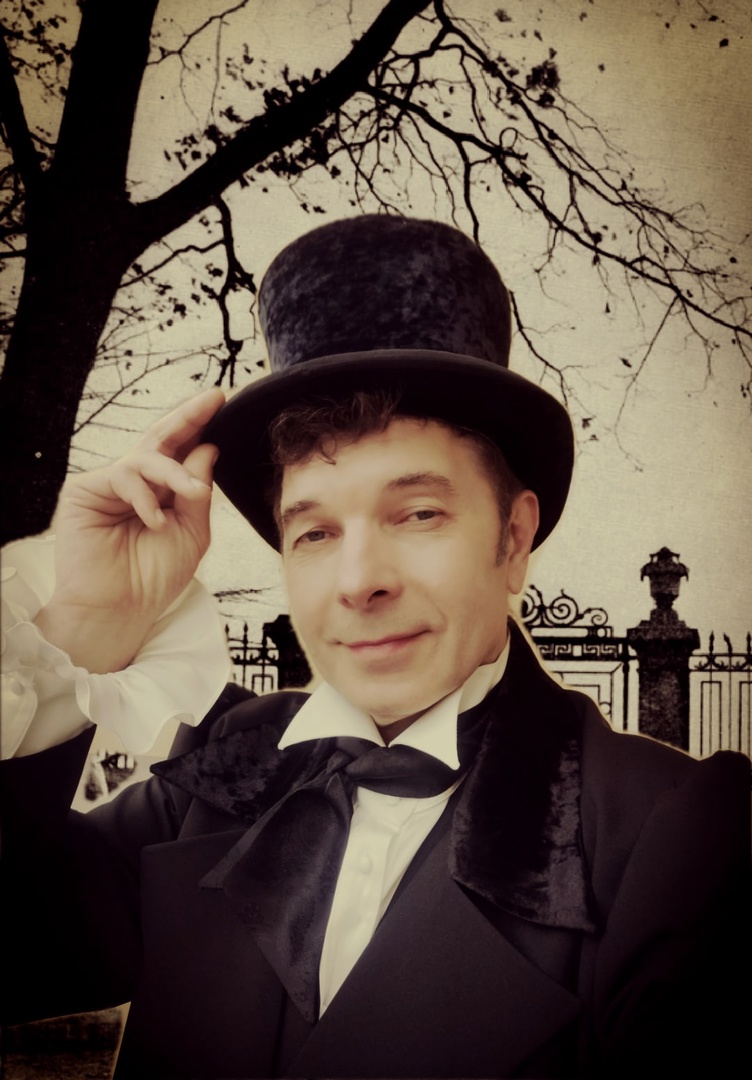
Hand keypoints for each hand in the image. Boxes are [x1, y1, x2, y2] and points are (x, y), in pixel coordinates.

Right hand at [35, 388, 225, 672]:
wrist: (121, 610)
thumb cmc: (155, 577)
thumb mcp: (192, 533)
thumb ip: (197, 491)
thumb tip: (208, 447)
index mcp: (163, 490)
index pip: (182, 450)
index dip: (200, 425)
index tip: (222, 401)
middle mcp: (137, 482)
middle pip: (162, 438)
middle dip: (189, 417)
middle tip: (213, 400)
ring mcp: (110, 485)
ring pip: (146, 456)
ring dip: (175, 473)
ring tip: (193, 495)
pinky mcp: (85, 491)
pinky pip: (122, 475)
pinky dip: (145, 496)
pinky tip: (155, 521)